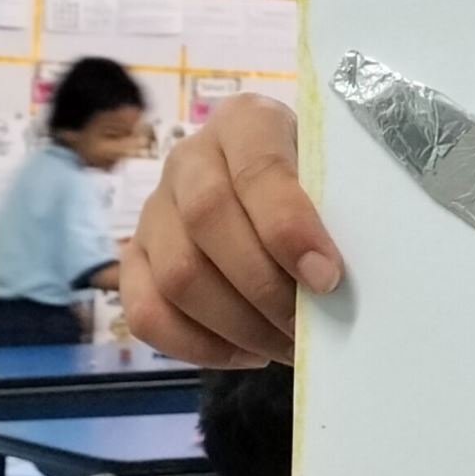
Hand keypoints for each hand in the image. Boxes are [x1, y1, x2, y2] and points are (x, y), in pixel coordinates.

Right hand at [122, 96, 338, 366]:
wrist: (283, 188)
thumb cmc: (322, 184)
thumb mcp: (338, 178)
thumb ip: (340, 209)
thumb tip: (336, 279)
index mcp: (246, 122)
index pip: (257, 170)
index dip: (288, 227)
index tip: (326, 277)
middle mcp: (189, 158)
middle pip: (207, 222)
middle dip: (264, 287)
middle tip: (309, 325)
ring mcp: (154, 210)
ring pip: (177, 275)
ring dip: (238, 324)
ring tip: (287, 344)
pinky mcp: (134, 260)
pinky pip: (146, 313)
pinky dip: (199, 346)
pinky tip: (249, 352)